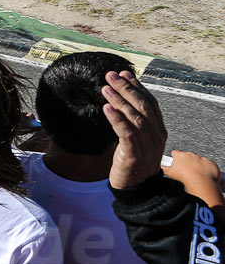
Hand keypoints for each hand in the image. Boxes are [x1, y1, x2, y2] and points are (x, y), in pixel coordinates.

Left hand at [102, 71, 167, 189]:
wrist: (136, 189)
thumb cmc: (133, 160)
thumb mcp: (136, 138)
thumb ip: (132, 120)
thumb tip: (120, 98)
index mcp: (158, 130)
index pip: (150, 103)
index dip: (137, 87)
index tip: (124, 73)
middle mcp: (156, 136)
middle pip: (143, 107)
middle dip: (126, 89)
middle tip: (111, 76)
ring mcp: (147, 146)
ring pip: (135, 118)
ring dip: (119, 101)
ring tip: (105, 89)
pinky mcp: (134, 155)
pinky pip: (126, 134)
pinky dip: (117, 119)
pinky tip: (106, 109)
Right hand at [163, 150, 224, 208]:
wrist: (201, 181)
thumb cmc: (185, 176)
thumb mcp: (169, 173)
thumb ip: (163, 169)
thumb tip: (158, 167)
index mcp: (179, 155)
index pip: (175, 153)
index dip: (175, 157)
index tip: (175, 161)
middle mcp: (190, 154)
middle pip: (187, 157)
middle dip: (186, 162)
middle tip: (185, 171)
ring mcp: (200, 158)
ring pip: (197, 160)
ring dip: (196, 165)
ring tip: (195, 175)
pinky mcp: (209, 162)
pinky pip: (207, 164)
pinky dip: (206, 168)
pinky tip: (203, 175)